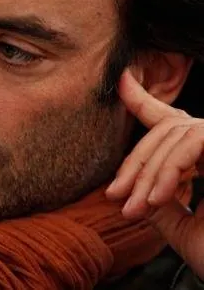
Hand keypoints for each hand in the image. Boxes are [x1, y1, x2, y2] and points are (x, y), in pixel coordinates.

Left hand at [106, 70, 203, 277]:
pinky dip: (172, 167)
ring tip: (134, 207)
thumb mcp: (180, 228)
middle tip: (114, 194)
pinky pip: (195, 141)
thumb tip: (132, 185)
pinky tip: (157, 197)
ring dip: (150, 171)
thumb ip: (156, 202)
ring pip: (178, 133)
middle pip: (167, 130)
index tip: (122, 81)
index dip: (144, 101)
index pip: (171, 125)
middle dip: (136, 162)